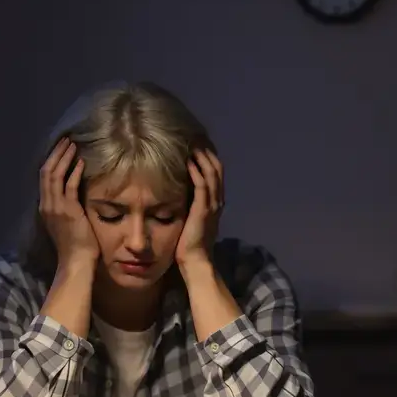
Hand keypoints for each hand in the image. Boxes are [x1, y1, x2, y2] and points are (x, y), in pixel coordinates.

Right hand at [39, 137, 98, 267]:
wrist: (76, 260)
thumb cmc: (75, 244)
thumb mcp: (65, 221)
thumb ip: (65, 206)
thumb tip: (73, 191)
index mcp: (45, 207)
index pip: (44, 178)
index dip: (52, 161)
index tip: (61, 149)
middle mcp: (46, 205)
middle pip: (46, 172)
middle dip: (56, 154)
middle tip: (66, 140)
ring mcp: (55, 207)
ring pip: (54, 175)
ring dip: (64, 158)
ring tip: (72, 145)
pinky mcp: (68, 210)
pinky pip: (69, 186)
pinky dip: (74, 172)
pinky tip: (81, 162)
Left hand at [176, 149, 224, 267]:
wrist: (196, 261)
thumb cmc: (189, 243)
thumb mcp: (192, 218)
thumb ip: (190, 204)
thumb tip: (178, 189)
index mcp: (216, 202)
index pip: (216, 172)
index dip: (209, 155)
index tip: (198, 142)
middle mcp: (218, 200)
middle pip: (217, 167)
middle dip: (207, 150)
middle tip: (196, 135)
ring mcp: (212, 205)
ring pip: (212, 173)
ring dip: (202, 156)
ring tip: (192, 142)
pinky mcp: (203, 210)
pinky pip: (202, 185)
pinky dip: (196, 171)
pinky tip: (188, 160)